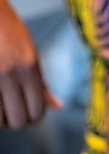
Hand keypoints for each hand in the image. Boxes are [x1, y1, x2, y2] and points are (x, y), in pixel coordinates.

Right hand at [0, 0, 61, 128]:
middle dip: (18, 121)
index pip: (37, 110)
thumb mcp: (31, 53)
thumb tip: (58, 106)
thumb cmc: (9, 32)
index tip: (31, 113)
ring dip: (2, 118)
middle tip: (16, 112)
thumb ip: (40, 82)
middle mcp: (9, 74)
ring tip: (4, 105)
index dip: (35, 117)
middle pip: (18, 121)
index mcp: (29, 67)